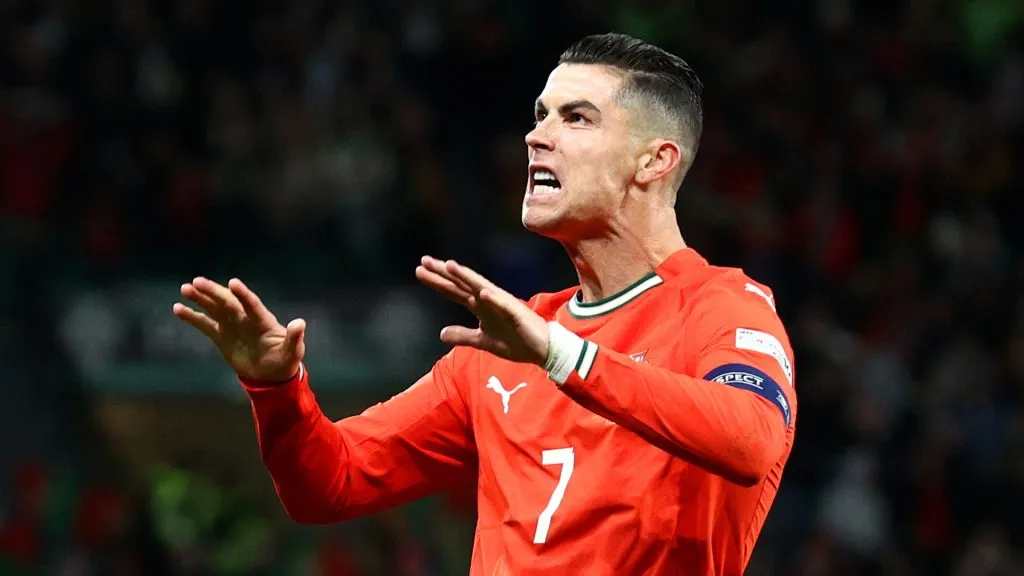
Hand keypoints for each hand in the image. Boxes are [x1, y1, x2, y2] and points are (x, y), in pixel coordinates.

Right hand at [172, 277, 305, 381]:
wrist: (271, 374)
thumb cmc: (285, 360)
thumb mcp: (293, 352)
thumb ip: (294, 338)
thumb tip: (300, 323)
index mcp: (263, 320)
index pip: (252, 304)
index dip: (243, 294)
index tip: (233, 283)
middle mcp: (245, 319)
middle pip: (228, 302)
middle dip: (213, 292)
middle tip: (197, 281)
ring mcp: (232, 326)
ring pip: (214, 308)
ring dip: (200, 298)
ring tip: (185, 288)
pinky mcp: (221, 336)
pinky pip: (205, 324)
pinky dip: (192, 317)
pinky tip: (177, 308)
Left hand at [415, 256, 549, 365]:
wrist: (542, 349)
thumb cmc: (515, 341)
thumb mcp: (483, 341)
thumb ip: (463, 335)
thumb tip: (441, 333)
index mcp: (480, 306)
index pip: (455, 291)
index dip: (438, 281)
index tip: (420, 270)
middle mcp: (489, 300)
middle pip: (463, 284)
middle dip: (444, 273)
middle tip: (425, 261)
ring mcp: (503, 305)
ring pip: (481, 287)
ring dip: (466, 277)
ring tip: (450, 266)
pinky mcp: (517, 314)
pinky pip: (504, 306)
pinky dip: (494, 299)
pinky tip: (483, 293)